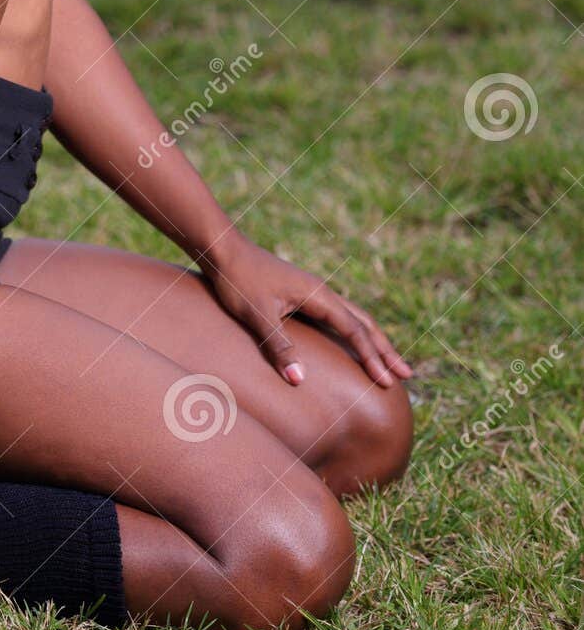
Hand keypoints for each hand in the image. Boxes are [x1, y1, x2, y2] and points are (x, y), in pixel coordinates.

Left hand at [207, 231, 412, 388]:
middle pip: (363, 323)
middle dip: (385, 350)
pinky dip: (353, 332)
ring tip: (389, 361)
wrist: (223, 248)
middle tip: (406, 374)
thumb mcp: (257, 315)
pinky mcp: (302, 294)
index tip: (388, 381)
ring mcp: (313, 291)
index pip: (354, 331)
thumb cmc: (238, 279)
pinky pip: (338, 315)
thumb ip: (279, 346)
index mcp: (318, 295)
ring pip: (353, 317)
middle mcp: (322, 292)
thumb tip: (299, 381)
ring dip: (373, 340)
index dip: (372, 357)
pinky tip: (351, 342)